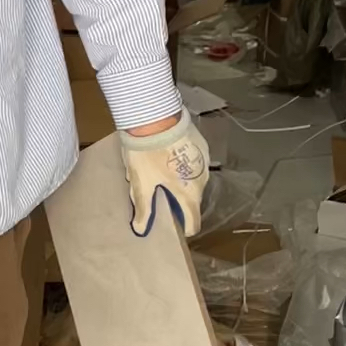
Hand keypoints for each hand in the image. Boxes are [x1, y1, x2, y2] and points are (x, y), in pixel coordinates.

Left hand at [120, 111, 209, 237]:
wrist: (154, 116)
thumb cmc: (147, 154)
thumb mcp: (140, 182)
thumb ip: (143, 208)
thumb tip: (140, 229)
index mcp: (190, 194)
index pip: (193, 223)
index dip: (182, 227)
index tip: (169, 221)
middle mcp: (203, 180)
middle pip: (192, 199)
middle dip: (176, 199)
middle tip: (157, 191)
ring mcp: (204, 161)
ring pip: (193, 179)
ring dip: (180, 180)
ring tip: (160, 171)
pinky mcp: (202, 145)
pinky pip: (193, 162)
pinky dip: (183, 163)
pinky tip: (167, 155)